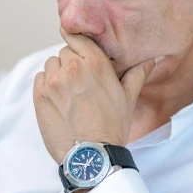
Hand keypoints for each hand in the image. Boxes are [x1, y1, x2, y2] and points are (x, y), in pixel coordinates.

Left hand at [33, 27, 158, 163]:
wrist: (91, 155)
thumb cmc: (112, 127)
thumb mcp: (128, 98)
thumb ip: (137, 74)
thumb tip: (152, 60)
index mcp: (96, 64)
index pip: (78, 37)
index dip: (77, 42)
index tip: (77, 48)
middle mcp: (73, 68)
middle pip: (65, 52)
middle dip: (71, 63)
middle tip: (80, 83)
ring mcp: (54, 81)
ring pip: (51, 64)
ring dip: (57, 73)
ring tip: (69, 93)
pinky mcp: (40, 95)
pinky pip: (39, 79)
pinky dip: (46, 85)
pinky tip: (58, 100)